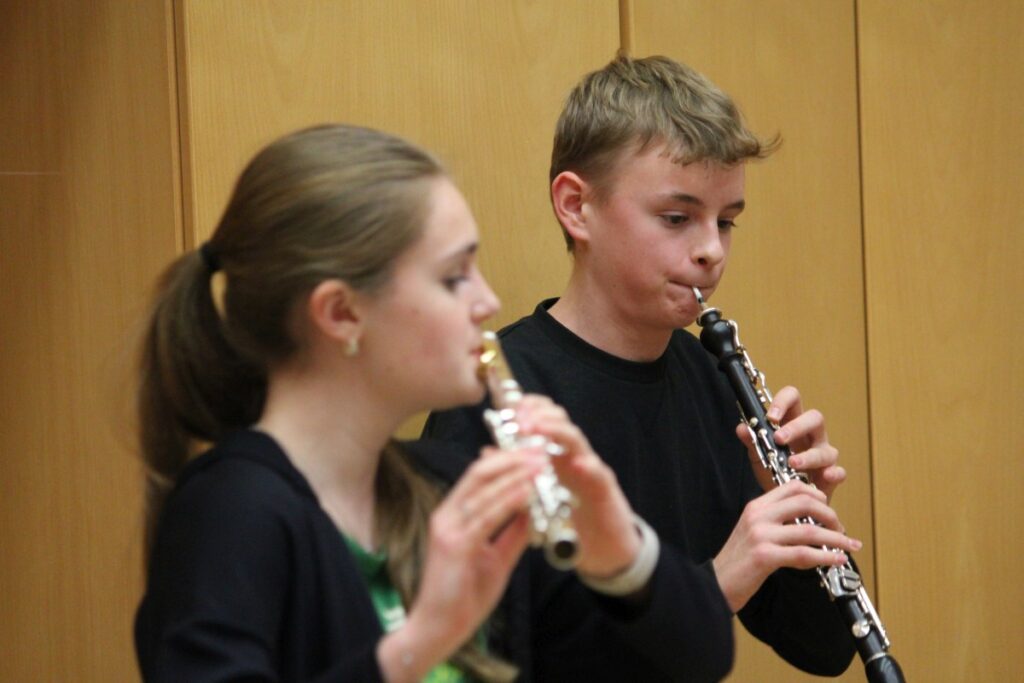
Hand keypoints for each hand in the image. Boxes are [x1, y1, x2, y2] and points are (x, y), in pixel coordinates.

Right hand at [377, 449, 541, 681]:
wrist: (438, 629)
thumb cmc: (463, 596)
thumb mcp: (496, 558)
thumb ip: (513, 532)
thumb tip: (535, 509)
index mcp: (453, 515)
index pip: (478, 475)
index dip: (506, 458)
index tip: (533, 451)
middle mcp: (447, 515)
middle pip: (479, 472)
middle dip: (512, 458)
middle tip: (540, 450)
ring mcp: (448, 529)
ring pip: (482, 488)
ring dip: (515, 474)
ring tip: (540, 465)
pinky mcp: (454, 546)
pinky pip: (485, 516)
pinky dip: (508, 500)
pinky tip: (527, 492)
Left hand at [514, 395, 640, 579]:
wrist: (604, 541)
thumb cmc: (570, 512)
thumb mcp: (539, 488)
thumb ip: (517, 469)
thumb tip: (487, 451)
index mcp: (555, 451)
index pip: (544, 416)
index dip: (528, 407)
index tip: (510, 409)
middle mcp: (573, 453)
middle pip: (560, 420)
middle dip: (539, 414)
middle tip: (519, 419)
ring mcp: (590, 468)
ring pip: (577, 439)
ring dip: (557, 431)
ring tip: (537, 429)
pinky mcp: (604, 488)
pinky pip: (599, 473)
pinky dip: (589, 466)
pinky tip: (578, 464)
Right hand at [711, 479, 861, 612]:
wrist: (715, 584)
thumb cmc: (737, 562)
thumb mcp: (752, 533)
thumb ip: (775, 523)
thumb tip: (808, 524)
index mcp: (756, 507)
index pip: (792, 487)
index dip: (817, 494)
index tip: (829, 507)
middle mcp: (758, 516)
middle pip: (805, 502)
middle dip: (831, 515)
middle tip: (842, 528)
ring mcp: (760, 535)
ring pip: (810, 530)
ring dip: (836, 538)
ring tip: (849, 546)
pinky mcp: (764, 556)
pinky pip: (803, 554)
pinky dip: (825, 557)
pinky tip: (836, 560)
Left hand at [736, 385, 846, 501]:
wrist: (783, 499)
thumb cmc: (774, 471)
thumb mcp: (758, 456)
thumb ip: (751, 441)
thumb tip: (741, 428)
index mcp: (793, 424)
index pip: (794, 400)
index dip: (784, 402)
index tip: (770, 417)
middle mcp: (812, 436)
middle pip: (815, 418)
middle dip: (797, 427)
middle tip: (779, 438)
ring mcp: (824, 455)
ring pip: (826, 448)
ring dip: (809, 455)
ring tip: (792, 463)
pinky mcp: (831, 476)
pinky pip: (839, 472)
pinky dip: (834, 473)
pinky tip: (825, 475)